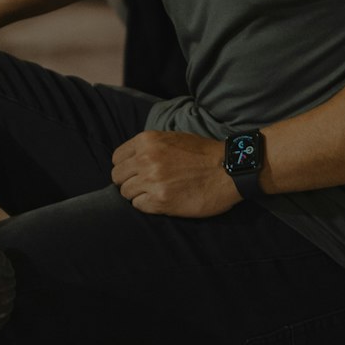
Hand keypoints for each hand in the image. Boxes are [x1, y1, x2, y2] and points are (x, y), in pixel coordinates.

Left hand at [111, 130, 239, 217]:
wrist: (228, 170)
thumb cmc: (203, 154)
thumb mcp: (172, 137)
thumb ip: (150, 146)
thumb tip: (132, 158)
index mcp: (147, 140)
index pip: (117, 158)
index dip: (124, 167)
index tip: (133, 173)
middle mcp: (146, 159)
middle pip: (118, 177)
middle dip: (128, 182)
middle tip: (143, 186)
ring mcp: (152, 180)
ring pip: (126, 193)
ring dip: (138, 195)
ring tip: (155, 193)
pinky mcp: (161, 201)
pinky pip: (139, 206)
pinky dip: (147, 206)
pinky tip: (161, 201)